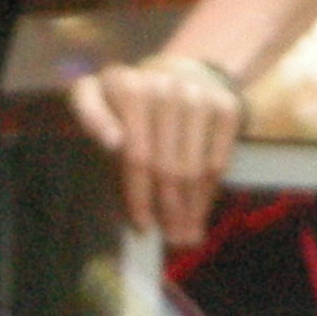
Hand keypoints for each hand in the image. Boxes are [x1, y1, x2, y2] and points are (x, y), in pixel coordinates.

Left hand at [69, 54, 243, 243]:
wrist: (178, 75)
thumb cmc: (128, 105)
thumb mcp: (96, 101)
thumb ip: (91, 119)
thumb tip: (113, 145)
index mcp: (124, 85)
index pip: (135, 155)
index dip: (138, 195)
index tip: (142, 226)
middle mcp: (163, 85)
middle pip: (165, 168)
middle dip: (167, 210)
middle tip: (171, 240)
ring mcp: (197, 95)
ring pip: (193, 170)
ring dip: (190, 209)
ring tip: (185, 235)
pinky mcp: (225, 106)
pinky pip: (217, 163)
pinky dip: (209, 193)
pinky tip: (199, 210)